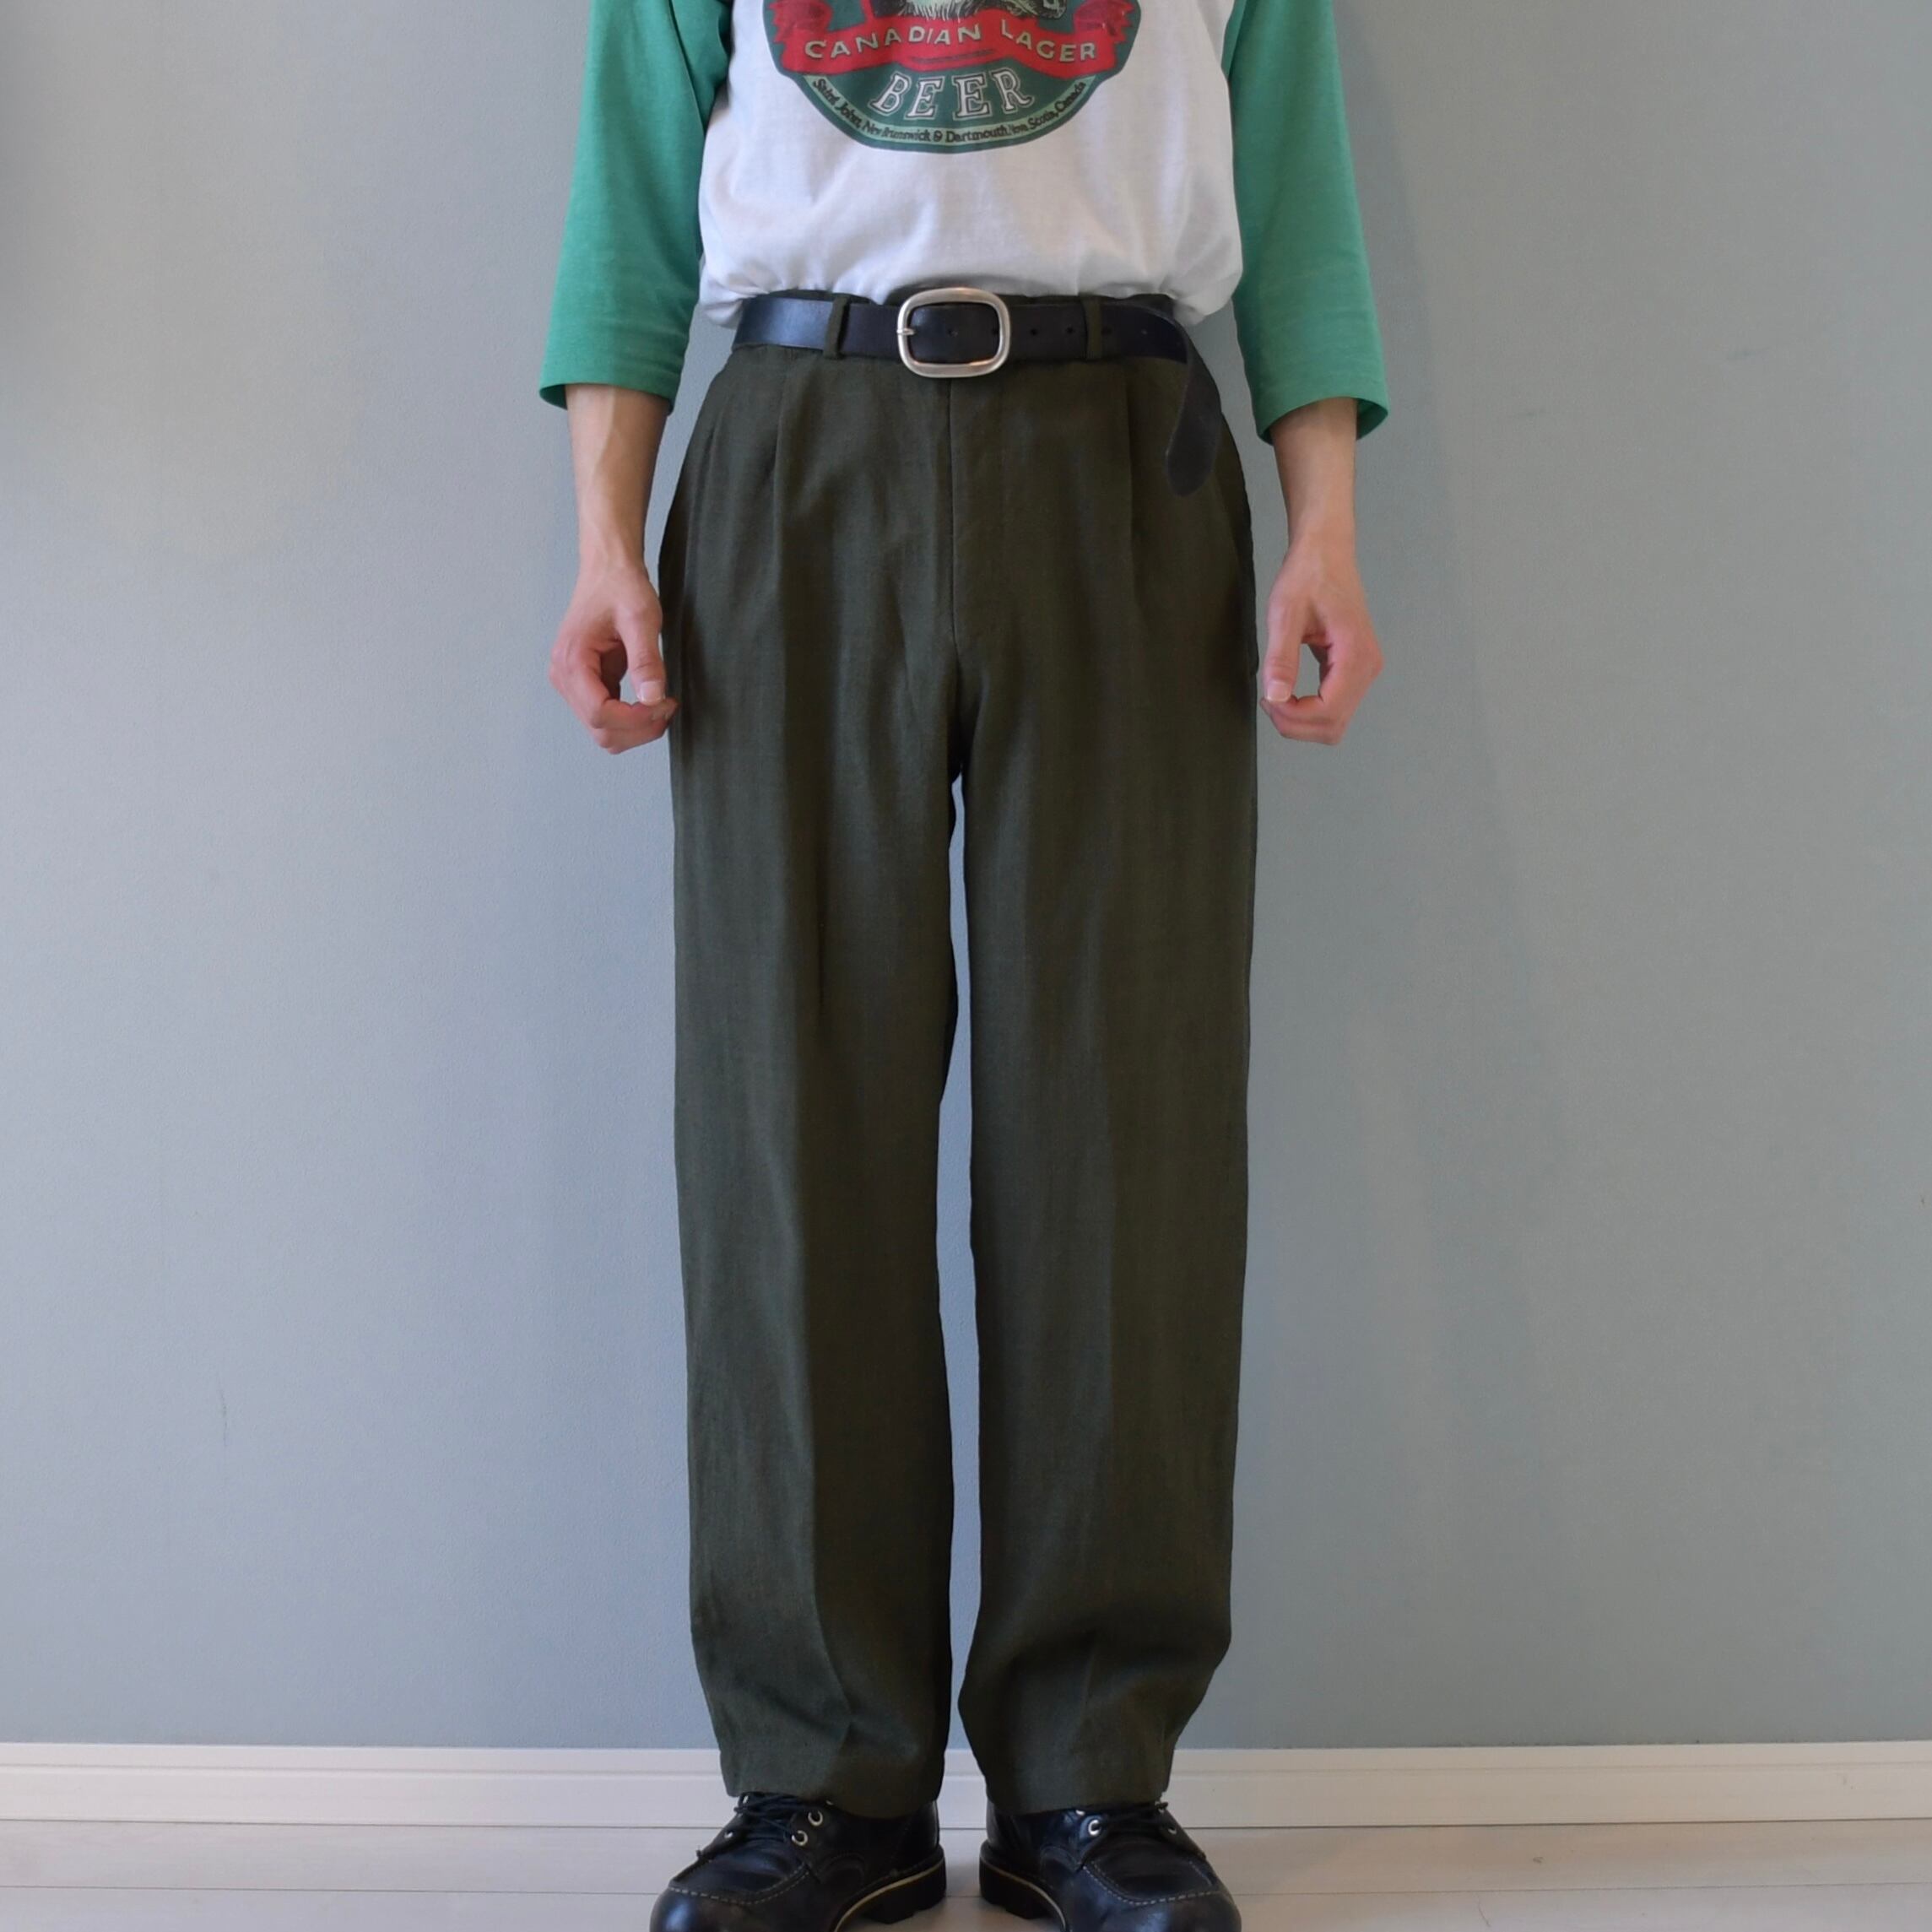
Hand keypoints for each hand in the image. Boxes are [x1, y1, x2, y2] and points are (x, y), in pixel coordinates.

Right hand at [548, 556, 676, 752]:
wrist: (608, 570)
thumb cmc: (620, 587)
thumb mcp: (641, 618)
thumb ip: (646, 659)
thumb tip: (653, 699)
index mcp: (572, 661)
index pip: (599, 714)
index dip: (635, 719)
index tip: (665, 703)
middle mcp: (564, 677)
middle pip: (600, 730)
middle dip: (638, 728)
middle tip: (668, 706)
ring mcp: (573, 684)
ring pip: (603, 731)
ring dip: (636, 728)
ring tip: (662, 704)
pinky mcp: (586, 685)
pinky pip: (607, 718)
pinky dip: (631, 720)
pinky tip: (651, 701)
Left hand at [1258, 531, 1381, 744]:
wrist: (1326, 552)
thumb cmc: (1307, 575)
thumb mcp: (1285, 614)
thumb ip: (1281, 658)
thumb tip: (1275, 697)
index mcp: (1355, 654)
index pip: (1329, 712)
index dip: (1293, 716)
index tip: (1267, 698)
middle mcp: (1368, 668)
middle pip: (1333, 726)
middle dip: (1295, 723)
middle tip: (1267, 698)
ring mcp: (1365, 670)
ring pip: (1334, 722)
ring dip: (1301, 720)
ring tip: (1276, 694)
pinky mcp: (1355, 670)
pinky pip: (1334, 707)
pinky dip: (1308, 710)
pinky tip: (1287, 691)